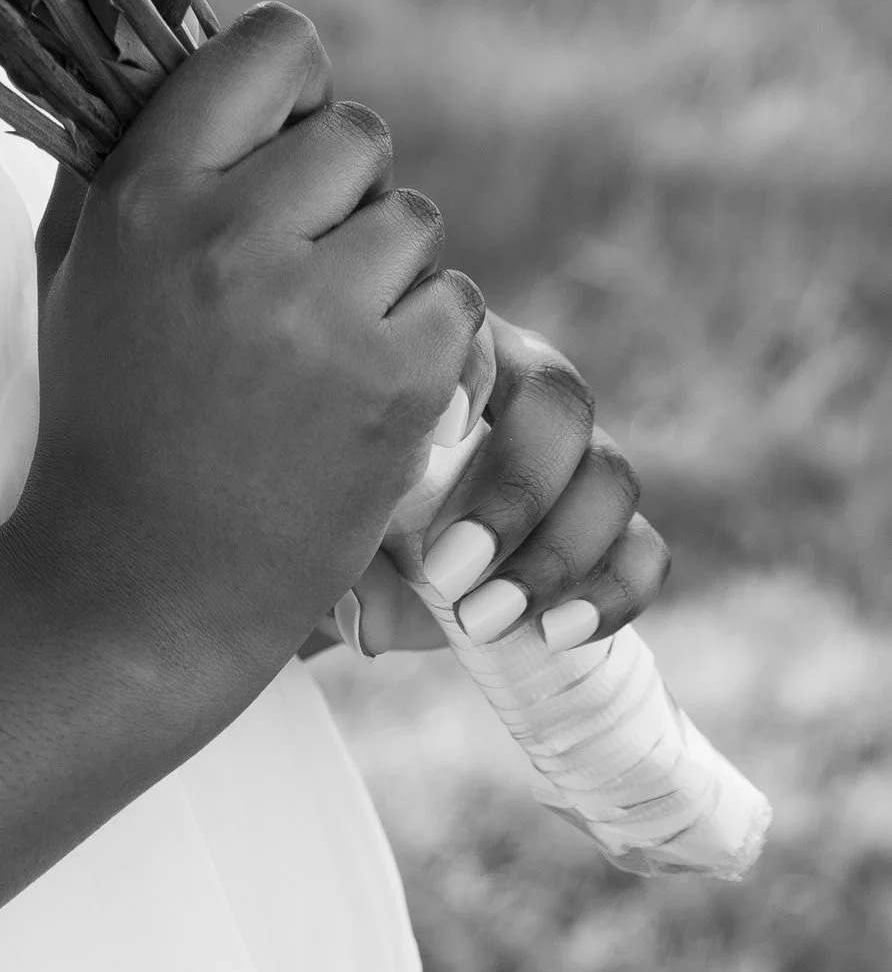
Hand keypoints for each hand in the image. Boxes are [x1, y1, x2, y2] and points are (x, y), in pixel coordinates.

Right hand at [0, 4, 486, 697]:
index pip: (274, 49)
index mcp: (148, 193)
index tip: (283, 134)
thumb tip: (168, 28)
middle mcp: (232, 238)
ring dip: (386, 268)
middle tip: (301, 263)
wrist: (139, 585)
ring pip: (413, 221)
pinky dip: (423, 340)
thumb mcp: (78, 264)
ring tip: (323, 336)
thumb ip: (129, 148)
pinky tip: (360, 386)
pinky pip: (454, 304)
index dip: (294, 83)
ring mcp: (319, 314)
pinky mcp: (395, 387)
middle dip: (341, 190)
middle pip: (358, 133)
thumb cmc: (104, 412)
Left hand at [312, 315, 671, 656]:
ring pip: (611, 477)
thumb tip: (366, 610)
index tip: (429, 445)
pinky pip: (645, 551)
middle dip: (514, 493)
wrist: (377, 567)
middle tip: (448, 572)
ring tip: (484, 620)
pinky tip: (551, 635)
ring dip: (555, 556)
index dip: (467, 382)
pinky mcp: (613, 529)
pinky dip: (612, 594)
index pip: (483, 337)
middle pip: (562, 403)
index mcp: (456, 352)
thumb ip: (341, 524)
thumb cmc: (343, 511)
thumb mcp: (327, 506)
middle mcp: (528, 388)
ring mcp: (581, 456)